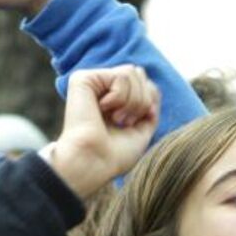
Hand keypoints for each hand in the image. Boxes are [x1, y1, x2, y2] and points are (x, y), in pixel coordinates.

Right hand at [50, 65, 158, 197]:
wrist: (94, 163)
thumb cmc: (114, 155)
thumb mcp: (142, 129)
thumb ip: (149, 105)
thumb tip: (152, 86)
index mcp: (112, 100)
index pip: (143, 83)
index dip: (148, 101)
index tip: (133, 124)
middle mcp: (100, 88)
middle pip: (138, 73)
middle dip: (141, 100)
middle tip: (124, 121)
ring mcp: (91, 82)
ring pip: (131, 72)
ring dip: (132, 101)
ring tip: (116, 118)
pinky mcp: (83, 79)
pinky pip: (121, 76)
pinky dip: (120, 97)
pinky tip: (103, 110)